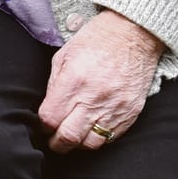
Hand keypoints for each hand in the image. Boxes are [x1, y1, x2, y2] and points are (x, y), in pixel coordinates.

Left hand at [39, 11, 164, 152]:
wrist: (133, 35)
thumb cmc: (96, 41)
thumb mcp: (65, 55)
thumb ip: (54, 85)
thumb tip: (47, 111)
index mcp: (73, 81)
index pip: (50, 119)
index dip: (43, 126)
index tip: (44, 125)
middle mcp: (93, 98)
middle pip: (68, 137)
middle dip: (57, 144)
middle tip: (54, 141)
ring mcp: (114, 108)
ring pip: (90, 144)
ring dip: (78, 144)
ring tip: (74, 136)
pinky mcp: (130, 114)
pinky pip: (111, 138)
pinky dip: (99, 138)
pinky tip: (92, 129)